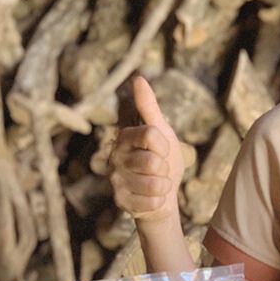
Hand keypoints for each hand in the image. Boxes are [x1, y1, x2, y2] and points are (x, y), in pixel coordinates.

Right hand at [109, 75, 184, 225]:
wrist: (163, 194)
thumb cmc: (163, 160)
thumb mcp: (162, 131)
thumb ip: (149, 107)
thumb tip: (138, 78)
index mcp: (124, 137)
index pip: (150, 134)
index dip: (164, 145)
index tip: (162, 150)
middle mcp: (115, 157)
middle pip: (153, 162)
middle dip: (164, 168)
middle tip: (159, 170)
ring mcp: (116, 181)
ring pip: (154, 184)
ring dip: (164, 186)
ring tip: (156, 184)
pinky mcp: (120, 201)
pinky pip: (152, 202)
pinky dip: (159, 201)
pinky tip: (153, 198)